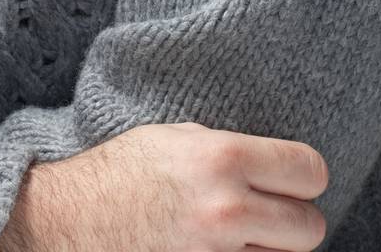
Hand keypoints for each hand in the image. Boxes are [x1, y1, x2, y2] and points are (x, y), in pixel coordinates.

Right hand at [0, 120, 329, 251]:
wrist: (69, 221)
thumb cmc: (120, 174)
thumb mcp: (175, 139)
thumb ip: (229, 151)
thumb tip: (275, 166)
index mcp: (221, 158)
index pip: (309, 171)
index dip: (304, 176)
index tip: (292, 179)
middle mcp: (226, 209)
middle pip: (311, 228)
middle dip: (292, 221)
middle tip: (266, 213)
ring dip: (267, 250)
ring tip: (232, 234)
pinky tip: (213, 249)